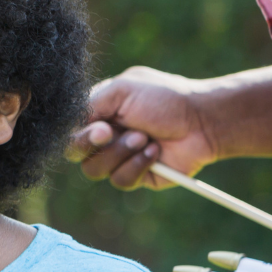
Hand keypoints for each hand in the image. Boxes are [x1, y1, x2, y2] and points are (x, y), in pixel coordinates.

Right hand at [67, 67, 219, 189]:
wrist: (202, 120)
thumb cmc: (164, 98)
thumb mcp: (121, 90)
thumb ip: (88, 104)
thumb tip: (71, 126)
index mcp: (98, 114)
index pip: (69, 130)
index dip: (78, 133)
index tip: (102, 126)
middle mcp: (105, 137)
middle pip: (75, 154)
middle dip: (93, 145)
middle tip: (113, 132)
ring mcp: (120, 158)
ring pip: (95, 170)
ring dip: (120, 153)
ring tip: (145, 138)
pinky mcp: (137, 176)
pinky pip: (121, 181)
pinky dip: (138, 165)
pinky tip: (155, 152)